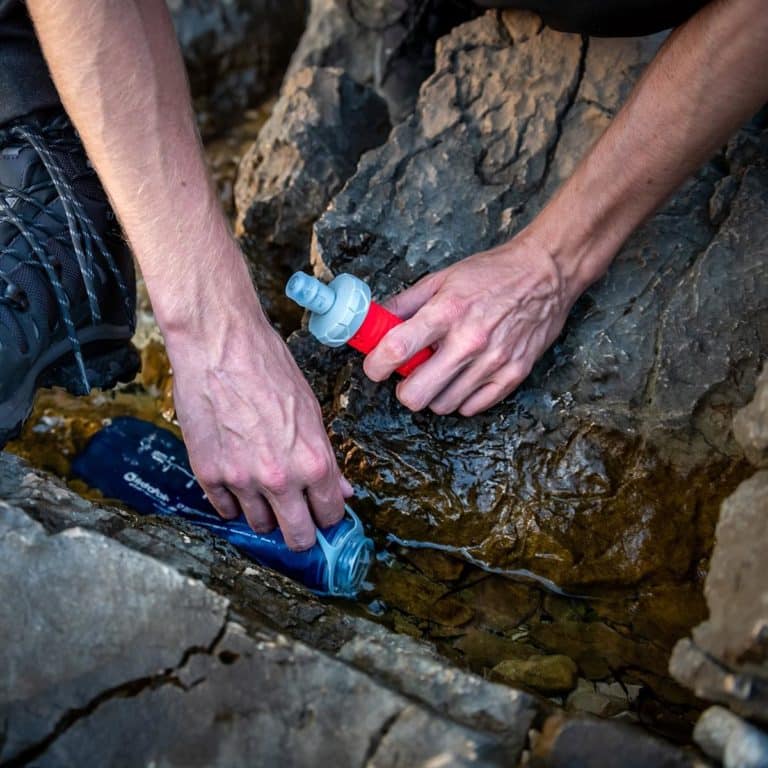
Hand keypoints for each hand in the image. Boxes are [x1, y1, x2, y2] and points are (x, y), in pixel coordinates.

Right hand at [166, 302, 352, 550]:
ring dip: (265, 514)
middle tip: (298, 522)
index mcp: (313, 462)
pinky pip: (225, 509)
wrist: (219, 346)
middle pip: (297, 536)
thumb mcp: (311, 410)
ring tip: (264, 491)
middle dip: (302, 533)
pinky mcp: (208, 474)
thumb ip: (324, 457)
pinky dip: (233, 502)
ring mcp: (241, 480)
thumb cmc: (268, 368)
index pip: (330, 515)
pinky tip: (238, 481)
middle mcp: (279, 478)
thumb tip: (340, 489)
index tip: (324, 517)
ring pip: (259, 525)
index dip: (329, 518)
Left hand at [363, 232, 580, 415]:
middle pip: (416, 395)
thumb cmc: (492, 274)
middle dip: (404, 389)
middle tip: (409, 374)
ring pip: (442, 406)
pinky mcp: (513, 375)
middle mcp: (469, 341)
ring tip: (441, 371)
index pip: (397, 350)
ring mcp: (493, 362)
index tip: (375, 367)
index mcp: (446, 311)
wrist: (545, 275)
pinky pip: (471, 408)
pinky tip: (463, 377)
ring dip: (433, 394)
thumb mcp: (441, 279)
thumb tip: (373, 324)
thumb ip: (404, 304)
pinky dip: (461, 398)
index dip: (376, 366)